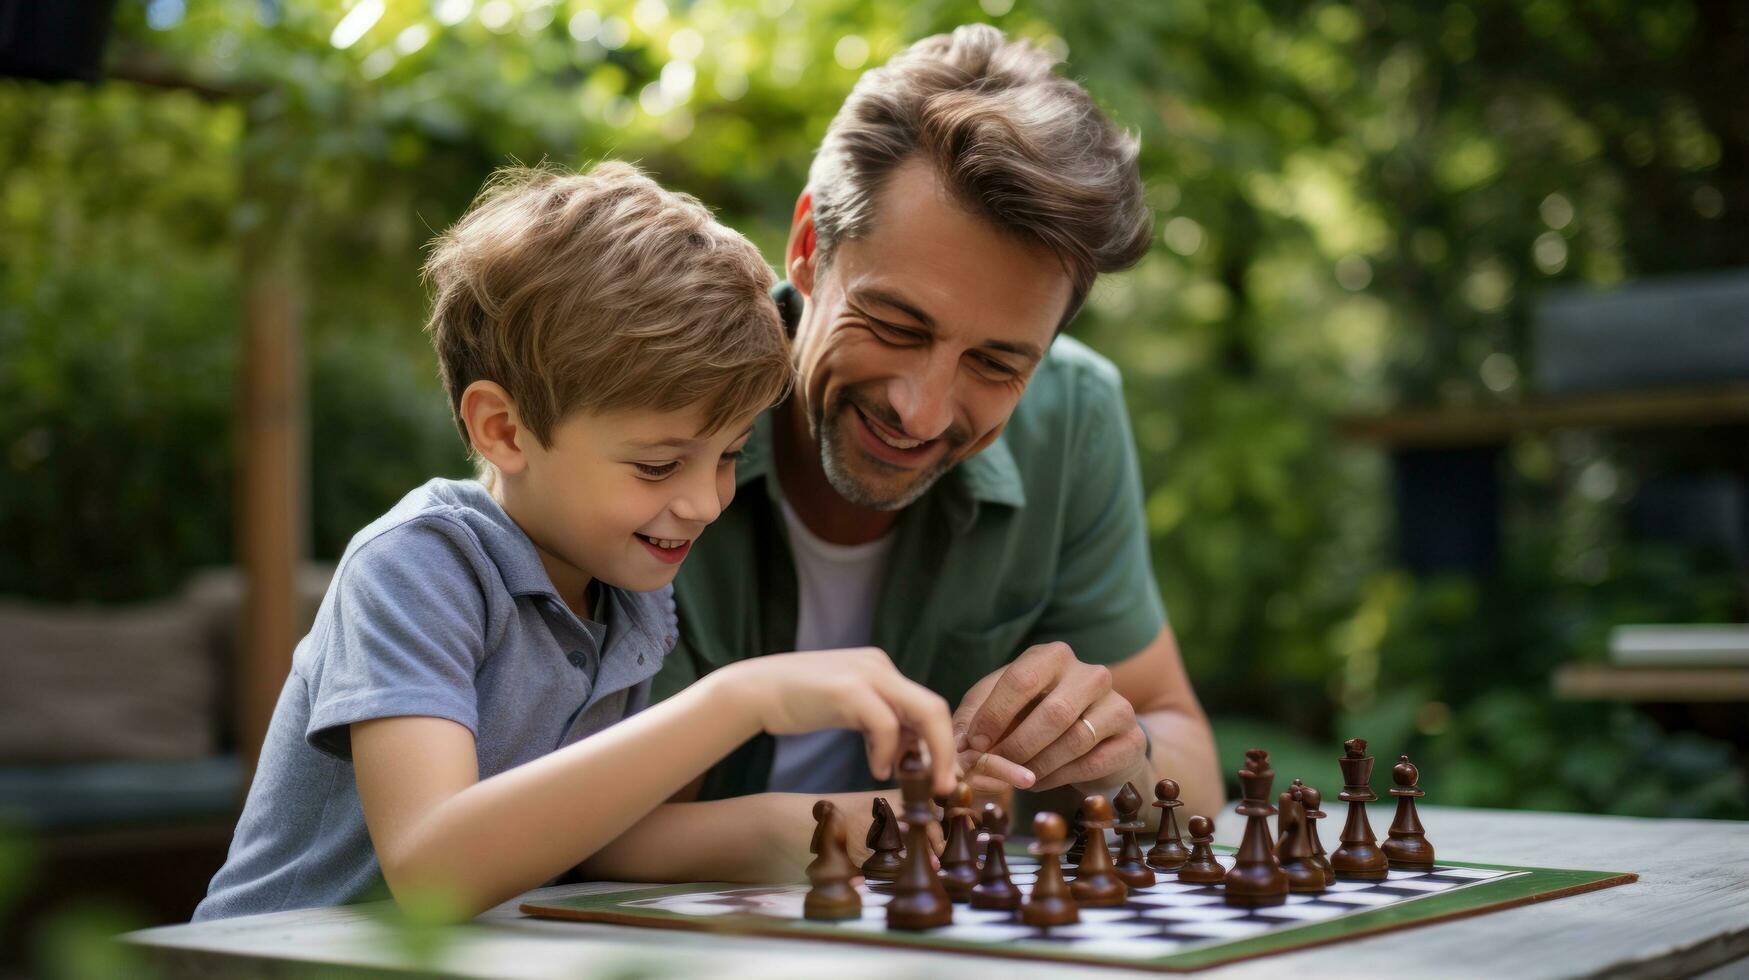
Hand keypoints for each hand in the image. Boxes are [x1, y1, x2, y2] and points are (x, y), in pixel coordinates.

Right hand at [715, 648, 956, 795]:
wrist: (754, 690)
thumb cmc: (798, 703)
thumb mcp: (848, 708)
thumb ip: (878, 721)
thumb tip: (910, 752)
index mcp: (881, 669)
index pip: (927, 705)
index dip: (940, 742)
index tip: (939, 775)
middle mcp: (879, 666)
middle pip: (935, 707)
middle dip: (946, 751)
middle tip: (945, 787)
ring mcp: (866, 675)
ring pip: (923, 712)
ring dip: (929, 754)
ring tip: (918, 782)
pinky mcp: (848, 690)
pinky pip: (886, 724)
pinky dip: (887, 751)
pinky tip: (876, 769)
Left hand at [952, 642, 1145, 792]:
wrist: (1093, 737)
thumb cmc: (1034, 716)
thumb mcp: (1000, 709)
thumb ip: (974, 720)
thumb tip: (955, 744)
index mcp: (1052, 656)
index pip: (1023, 679)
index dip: (995, 715)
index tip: (975, 744)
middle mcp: (1090, 673)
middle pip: (1054, 712)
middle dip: (1018, 746)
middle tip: (996, 767)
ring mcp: (1117, 704)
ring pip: (1075, 740)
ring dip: (1038, 766)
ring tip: (1017, 777)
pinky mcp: (1132, 737)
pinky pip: (1093, 762)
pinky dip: (1059, 777)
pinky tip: (1040, 781)